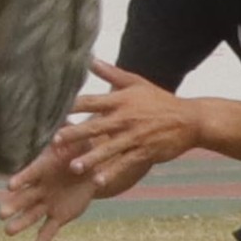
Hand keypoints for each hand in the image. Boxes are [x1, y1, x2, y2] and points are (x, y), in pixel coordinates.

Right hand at [0, 140, 98, 240]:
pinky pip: (48, 230)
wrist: (88, 170)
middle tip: (0, 215)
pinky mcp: (59, 216)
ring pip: (31, 215)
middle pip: (24, 198)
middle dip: (13, 206)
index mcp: (43, 169)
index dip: (21, 180)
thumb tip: (69, 118)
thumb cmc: (80, 150)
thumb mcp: (78, 140)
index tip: (10, 186)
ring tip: (8, 232)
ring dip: (20, 224)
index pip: (29, 175)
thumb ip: (71, 132)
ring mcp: (47, 203)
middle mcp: (40, 188)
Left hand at [58, 63, 202, 197]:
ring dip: (92, 158)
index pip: (90, 101)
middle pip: (96, 126)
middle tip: (55, 140)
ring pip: (110, 149)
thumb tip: (90, 58)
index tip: (50, 110)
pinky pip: (125, 163)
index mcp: (120, 100)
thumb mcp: (136, 83)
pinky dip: (112, 172)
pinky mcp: (145, 151)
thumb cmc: (160, 100)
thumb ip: (111, 73)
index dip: (70, 105)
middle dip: (75, 134)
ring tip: (74, 167)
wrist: (191, 119)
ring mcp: (135, 137)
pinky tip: (98, 181)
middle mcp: (125, 118)